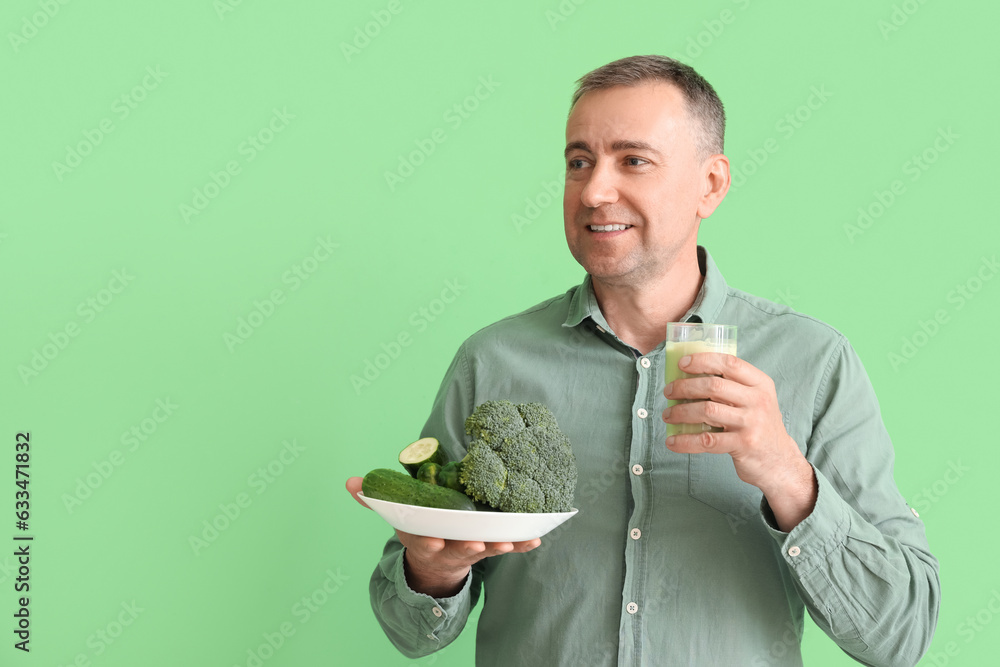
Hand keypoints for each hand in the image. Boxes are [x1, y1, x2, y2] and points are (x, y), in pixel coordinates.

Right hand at [346, 477, 541, 596]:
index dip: (429, 541)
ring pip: (485, 551)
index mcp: (423, 538)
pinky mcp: (488, 548)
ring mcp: (469, 550)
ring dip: (497, 547)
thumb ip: (374, 499)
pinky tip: (536, 538)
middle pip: (457, 549)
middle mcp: (447, 547)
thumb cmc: (418, 529)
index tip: (434, 539)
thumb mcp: (395, 517)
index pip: (424, 541)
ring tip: (509, 542)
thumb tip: (350, 482)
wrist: (434, 564)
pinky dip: (521, 544)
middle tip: (476, 544)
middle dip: (466, 547)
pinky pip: (507, 547)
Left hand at [661, 353, 816, 530]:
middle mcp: (758, 400)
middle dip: (685, 387)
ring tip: (668, 415)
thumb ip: (732, 387)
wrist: (779, 461)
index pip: (730, 363)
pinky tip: (673, 441)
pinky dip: (685, 441)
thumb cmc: (759, 426)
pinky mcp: (744, 445)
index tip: (682, 364)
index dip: (703, 360)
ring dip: (681, 412)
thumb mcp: (755, 400)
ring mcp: (752, 423)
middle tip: (669, 392)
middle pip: (714, 385)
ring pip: (707, 410)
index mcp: (760, 383)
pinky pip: (707, 440)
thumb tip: (689, 377)